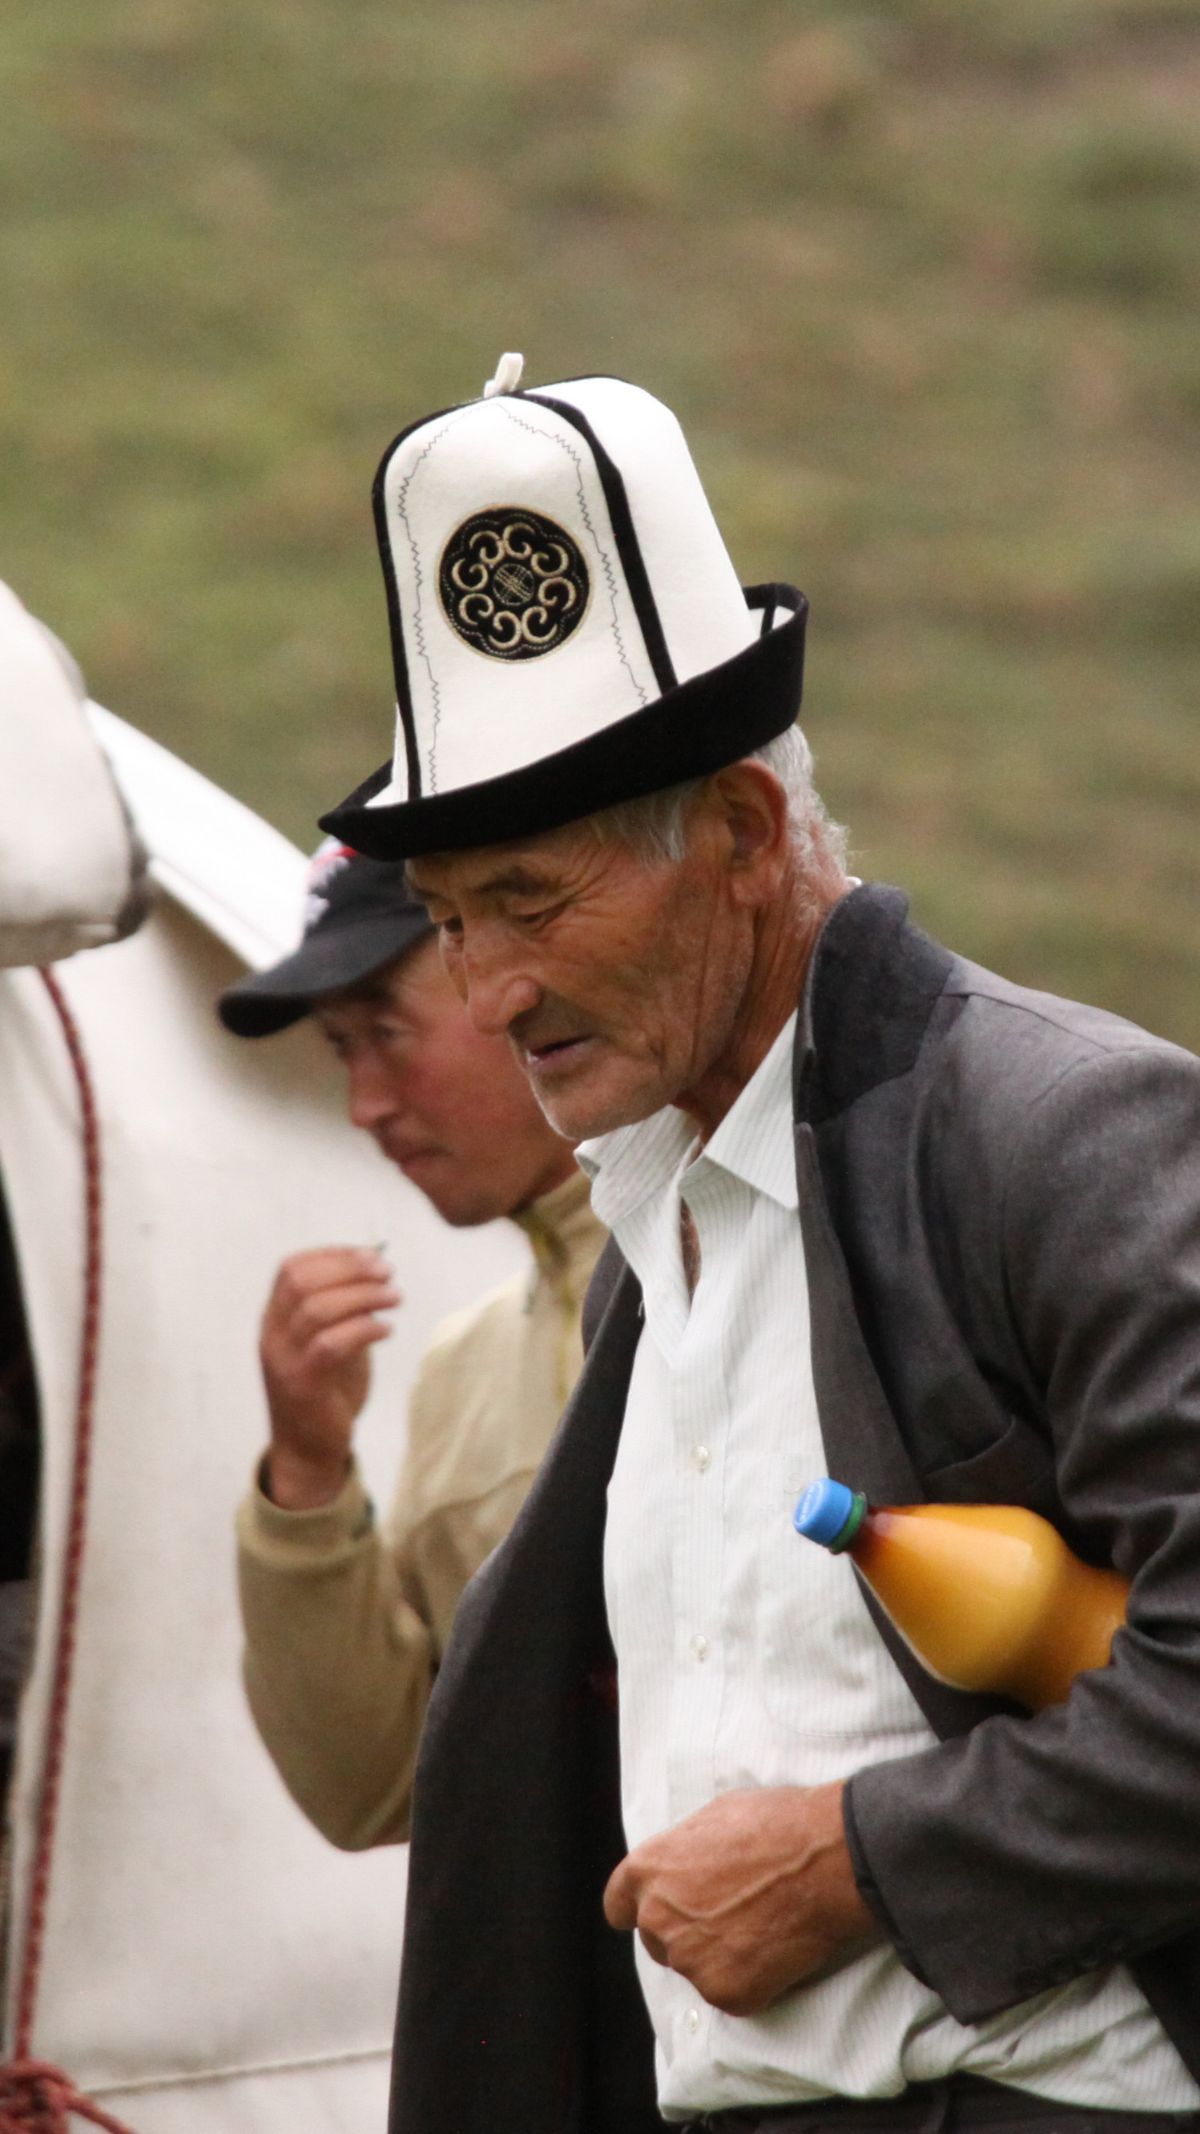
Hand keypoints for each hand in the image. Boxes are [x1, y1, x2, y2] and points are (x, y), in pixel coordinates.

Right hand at [259, 1247, 399, 1508]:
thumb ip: (345, 1311)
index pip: (292, 1269)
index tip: (371, 1255)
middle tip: (387, 1273)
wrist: (308, 1450)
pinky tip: (386, 1329)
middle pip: (303, 1282)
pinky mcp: (303, 1385)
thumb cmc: (326, 1391)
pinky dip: (363, 1329)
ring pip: (317, 1309)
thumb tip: (377, 1272)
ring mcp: (283, 1360)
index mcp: (274, 1319)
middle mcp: (272, 1335)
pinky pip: (330, 1344)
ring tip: (394, 1298)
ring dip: (363, 1296)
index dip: (333, 1255)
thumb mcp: (332, 1342)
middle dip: (350, 1269)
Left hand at [603, 1783, 880, 2015]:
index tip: (660, 1912)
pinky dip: (752, 1979)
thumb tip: (684, 1867)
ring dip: (719, 1956)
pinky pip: (731, 1992)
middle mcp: (658, 1919)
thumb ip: (683, 1853)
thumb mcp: (713, 1817)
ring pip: (695, 1968)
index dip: (638, 1908)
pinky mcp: (726, 1993)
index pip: (618, 1905)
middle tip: (730, 1915)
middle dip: (686, 1932)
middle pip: (658, 1940)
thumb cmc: (776, 1824)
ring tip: (761, 1925)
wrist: (827, 1859)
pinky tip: (777, 1948)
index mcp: (647, 1871)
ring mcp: (690, 1961)